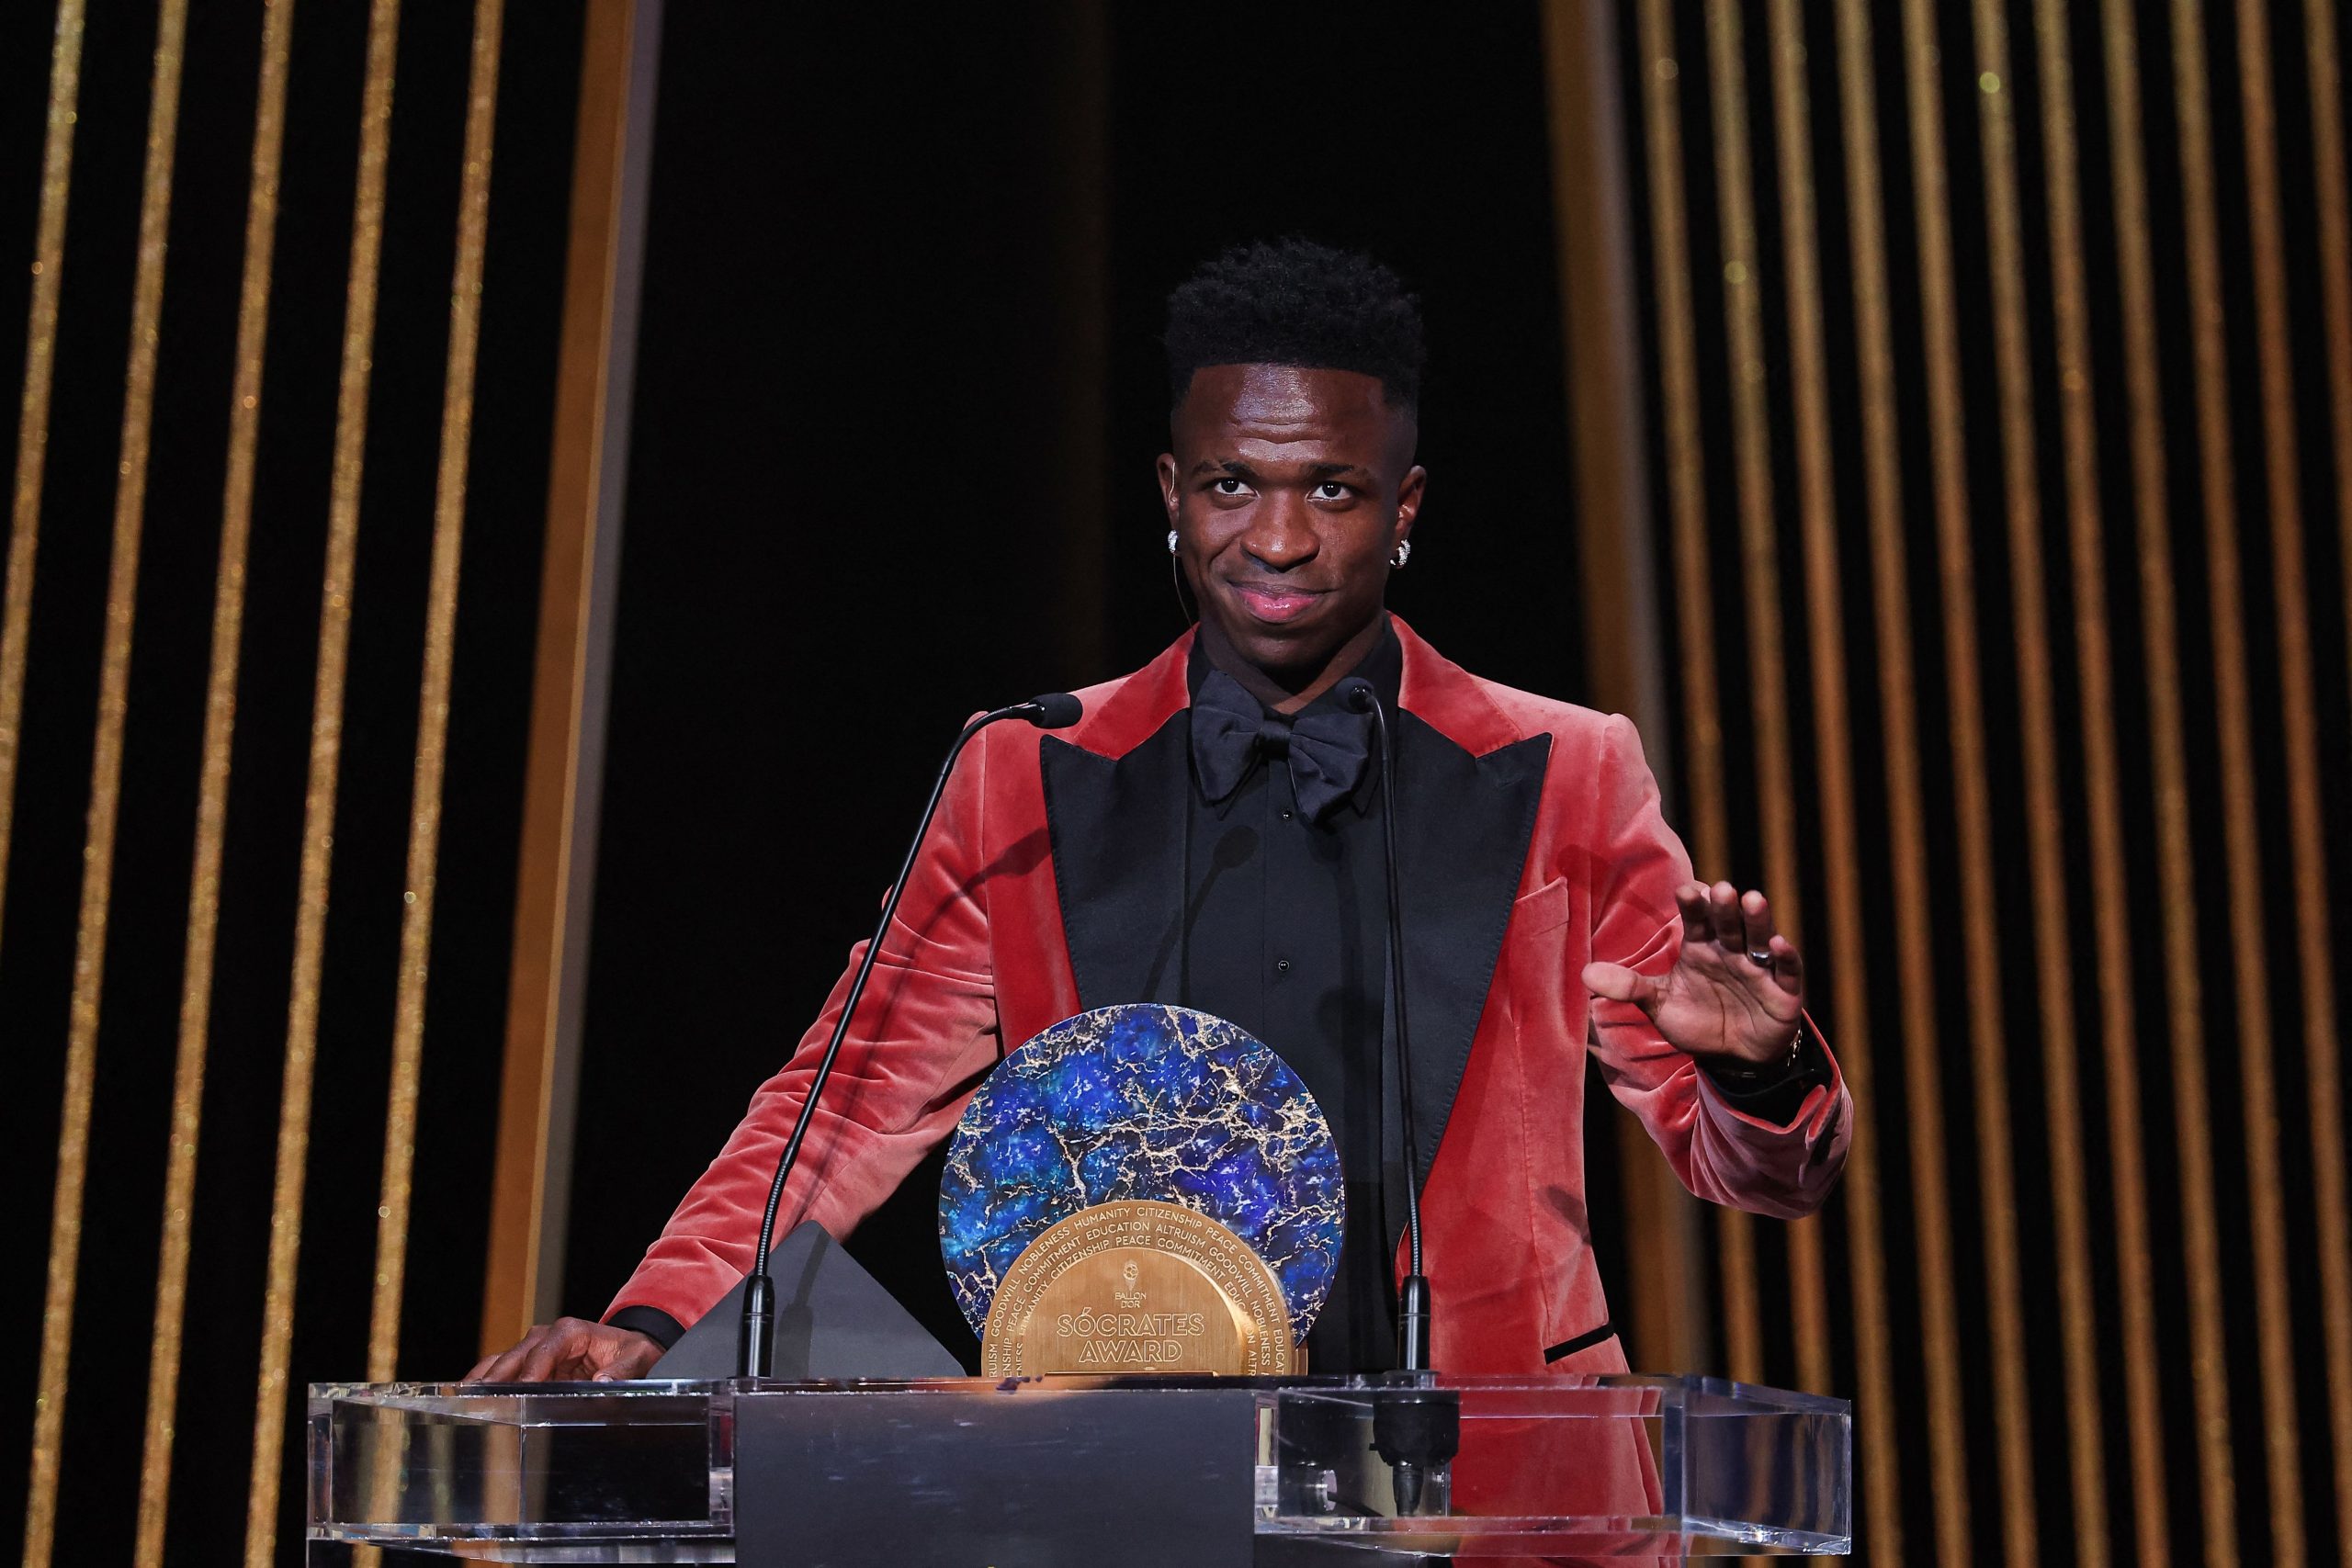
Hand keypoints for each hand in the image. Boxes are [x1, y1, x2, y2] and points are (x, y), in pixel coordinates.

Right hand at [464, 1317, 663, 1382]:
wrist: (630, 1346)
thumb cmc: (633, 1350)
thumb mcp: (637, 1359)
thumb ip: (622, 1371)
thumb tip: (603, 1382)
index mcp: (571, 1332)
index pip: (543, 1352)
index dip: (529, 1373)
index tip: (519, 1394)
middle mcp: (548, 1336)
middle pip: (515, 1356)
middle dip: (496, 1379)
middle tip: (478, 1403)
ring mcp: (535, 1347)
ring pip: (501, 1361)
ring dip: (482, 1380)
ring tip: (462, 1402)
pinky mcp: (530, 1362)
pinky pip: (502, 1369)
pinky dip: (485, 1382)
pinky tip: (468, 1399)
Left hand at [1582, 881, 1802, 1063]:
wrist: (1733, 1059)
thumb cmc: (1697, 1021)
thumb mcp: (1659, 1005)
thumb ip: (1628, 987)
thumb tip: (1585, 974)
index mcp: (1701, 948)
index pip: (1696, 920)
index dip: (1693, 905)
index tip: (1687, 890)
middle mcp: (1730, 951)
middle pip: (1728, 923)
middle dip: (1725, 906)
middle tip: (1721, 889)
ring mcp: (1759, 969)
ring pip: (1759, 938)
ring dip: (1757, 920)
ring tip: (1753, 899)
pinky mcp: (1783, 992)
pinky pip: (1787, 971)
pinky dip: (1786, 957)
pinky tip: (1779, 944)